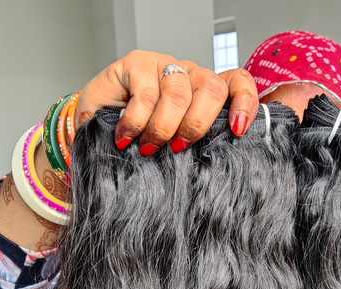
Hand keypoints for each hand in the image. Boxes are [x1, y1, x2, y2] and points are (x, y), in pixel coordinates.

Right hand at [74, 50, 258, 154]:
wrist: (96, 127)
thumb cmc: (143, 141)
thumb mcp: (174, 147)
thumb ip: (199, 151)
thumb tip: (223, 173)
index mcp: (207, 94)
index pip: (238, 84)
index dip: (244, 103)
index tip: (237, 130)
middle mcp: (190, 76)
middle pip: (212, 89)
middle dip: (197, 125)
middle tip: (177, 148)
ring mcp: (165, 66)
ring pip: (179, 93)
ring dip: (163, 127)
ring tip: (148, 147)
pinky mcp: (137, 63)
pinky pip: (146, 94)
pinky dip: (137, 121)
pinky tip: (127, 136)